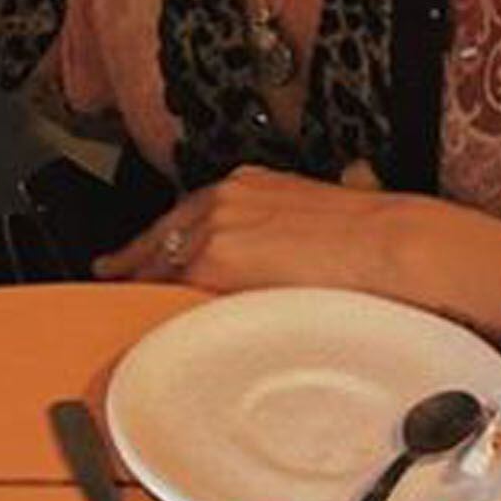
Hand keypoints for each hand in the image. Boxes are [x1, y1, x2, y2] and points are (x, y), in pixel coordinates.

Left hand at [92, 165, 500, 346]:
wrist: (392, 243)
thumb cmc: (378, 233)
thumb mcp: (327, 207)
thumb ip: (309, 218)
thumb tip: (338, 207)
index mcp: (249, 183)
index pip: (188, 211)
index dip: (163, 233)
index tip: (144, 246)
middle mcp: (224, 198)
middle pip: (163, 232)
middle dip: (135, 254)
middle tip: (109, 271)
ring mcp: (215, 228)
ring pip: (162, 260)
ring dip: (143, 281)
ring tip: (118, 299)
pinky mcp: (215, 261)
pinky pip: (175, 287)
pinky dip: (157, 302)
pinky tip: (142, 317)